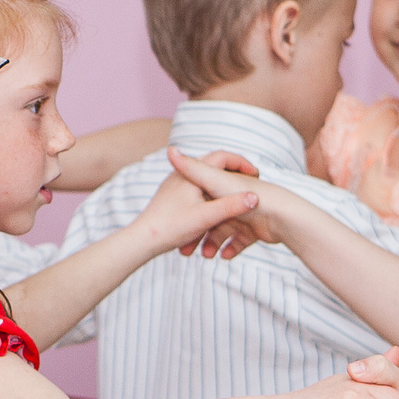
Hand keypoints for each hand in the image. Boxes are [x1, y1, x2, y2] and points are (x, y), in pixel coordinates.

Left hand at [132, 150, 259, 257]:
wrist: (141, 241)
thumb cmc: (171, 227)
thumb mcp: (206, 217)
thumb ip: (231, 206)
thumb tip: (255, 197)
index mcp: (192, 174)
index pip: (223, 157)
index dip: (242, 163)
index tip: (256, 174)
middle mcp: (183, 176)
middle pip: (215, 171)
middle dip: (234, 178)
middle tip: (252, 184)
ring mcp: (176, 189)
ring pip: (206, 187)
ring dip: (221, 195)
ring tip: (238, 201)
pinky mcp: (173, 202)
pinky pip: (197, 199)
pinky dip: (211, 206)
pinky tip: (220, 218)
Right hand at [165, 147, 288, 256]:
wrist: (283, 217)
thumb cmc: (248, 197)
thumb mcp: (214, 182)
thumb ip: (192, 168)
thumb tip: (170, 149)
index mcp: (224, 183)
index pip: (202, 191)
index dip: (190, 202)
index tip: (178, 213)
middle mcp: (234, 197)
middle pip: (210, 215)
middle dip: (198, 231)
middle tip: (186, 247)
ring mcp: (245, 214)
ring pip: (223, 230)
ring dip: (213, 243)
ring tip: (207, 255)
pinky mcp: (255, 229)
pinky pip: (239, 241)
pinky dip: (231, 248)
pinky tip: (224, 256)